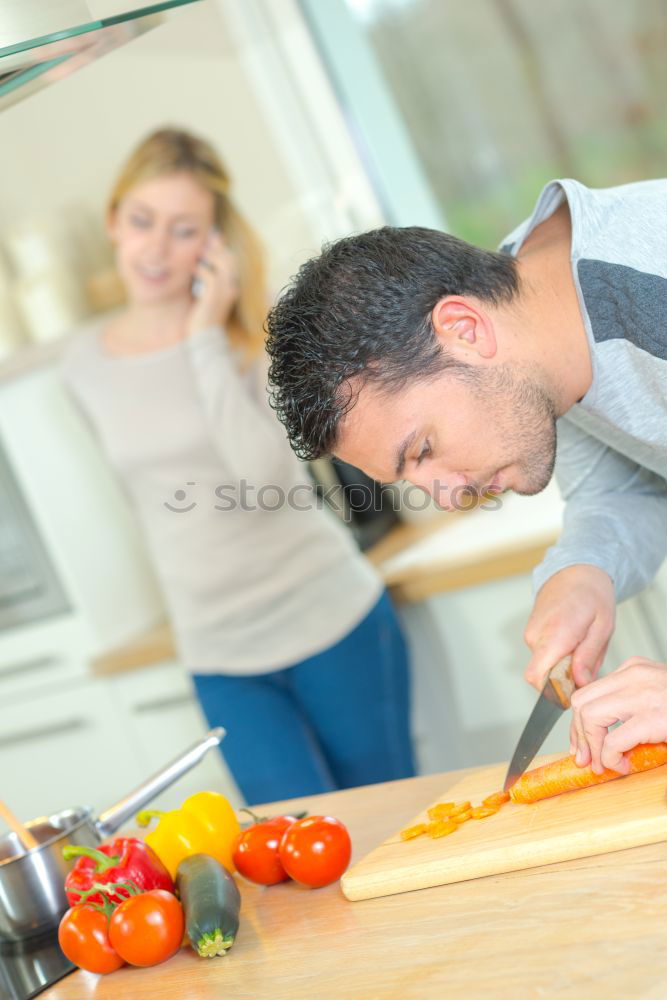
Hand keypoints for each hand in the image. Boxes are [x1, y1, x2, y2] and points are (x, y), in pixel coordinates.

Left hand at [186, 229, 238, 337]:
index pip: (232, 261)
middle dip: (216, 247)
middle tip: (203, 241)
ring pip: (223, 264)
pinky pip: (210, 276)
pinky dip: (201, 269)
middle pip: (230, 259)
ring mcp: (225, 293)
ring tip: (197, 253)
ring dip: (209, 255)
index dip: (222, 247)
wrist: (203, 340)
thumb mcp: (205, 296)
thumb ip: (205, 280)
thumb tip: (198, 262)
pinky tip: (192, 267)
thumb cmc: (201, 319)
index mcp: (232, 288)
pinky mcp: (214, 298)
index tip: (212, 236)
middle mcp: (232, 289)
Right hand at [523, 564, 614, 690]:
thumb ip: (589, 657)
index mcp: (556, 634)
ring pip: (543, 666)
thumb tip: (580, 684)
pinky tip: (572, 640)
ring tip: (582, 645)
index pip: (537, 677)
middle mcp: (537, 635)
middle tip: (587, 663)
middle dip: (564, 679)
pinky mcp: (530, 633)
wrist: (575, 571)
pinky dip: (557, 655)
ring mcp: (531, 633)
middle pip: (542, 675)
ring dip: (563, 666)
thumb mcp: (602, 627)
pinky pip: (542, 655)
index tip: (573, 689)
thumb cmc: (592, 595)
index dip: (552, 691)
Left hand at [569, 658, 666, 773]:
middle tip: (587, 759)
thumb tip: (597, 736)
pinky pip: (612, 740)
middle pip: (581, 702)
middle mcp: (635, 676)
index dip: (579, 723)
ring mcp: (644, 694)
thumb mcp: (655, 697)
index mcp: (634, 669)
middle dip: (578, 734)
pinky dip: (611, 758)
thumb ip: (629, 704)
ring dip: (593, 747)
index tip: (582, 745)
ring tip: (605, 764)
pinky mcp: (653, 718)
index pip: (588, 691)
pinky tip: (624, 766)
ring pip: (589, 716)